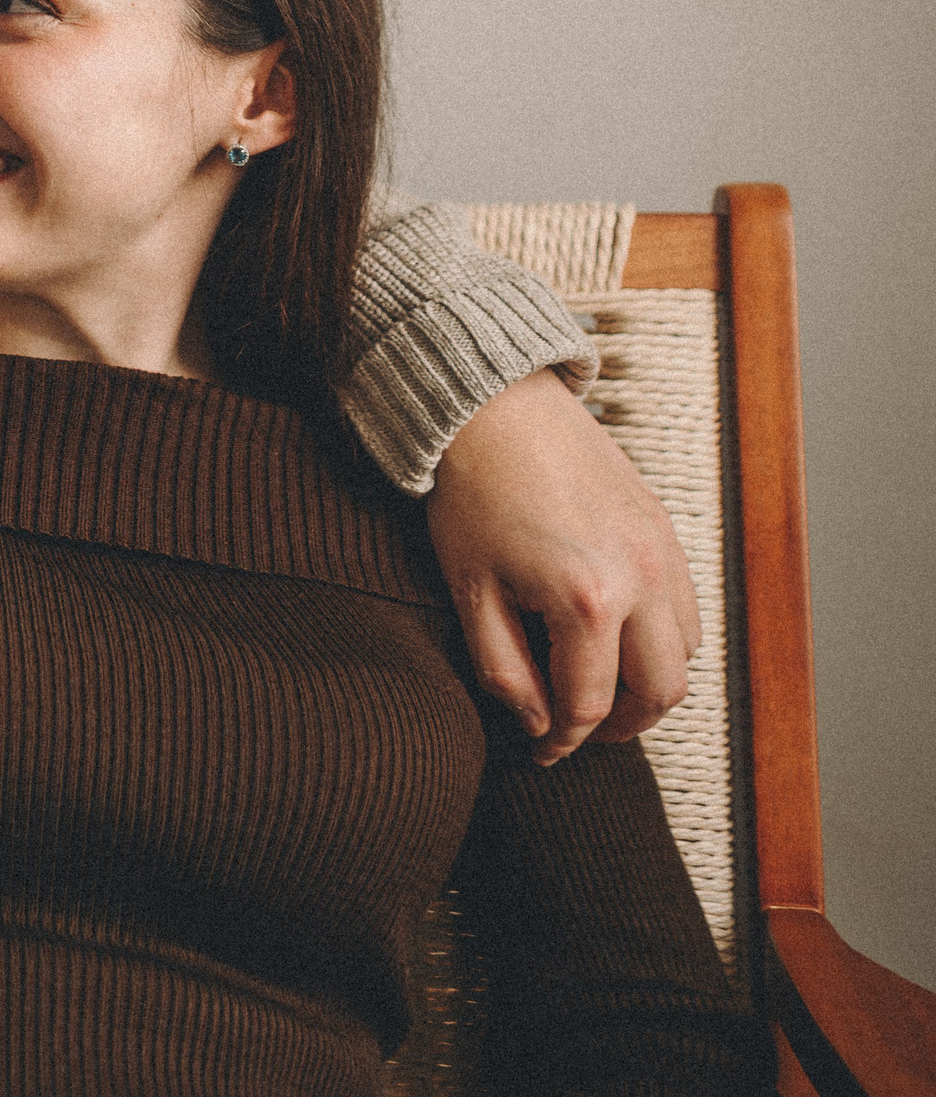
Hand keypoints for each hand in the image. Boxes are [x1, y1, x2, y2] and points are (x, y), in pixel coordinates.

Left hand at [424, 370, 700, 764]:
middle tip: (578, 728)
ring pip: (685, 653)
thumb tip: (538, 723)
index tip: (541, 751)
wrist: (494, 406)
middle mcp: (641, 579)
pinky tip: (617, 638)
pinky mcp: (665, 528)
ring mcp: (663, 551)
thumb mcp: (469, 590)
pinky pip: (687, 608)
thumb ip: (504, 669)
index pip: (590, 703)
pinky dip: (663, 639)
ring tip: (598, 688)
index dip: (564, 738)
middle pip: (660, 691)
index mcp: (586, 599)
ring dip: (649, 684)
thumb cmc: (470, 494)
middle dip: (619, 724)